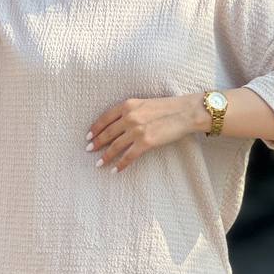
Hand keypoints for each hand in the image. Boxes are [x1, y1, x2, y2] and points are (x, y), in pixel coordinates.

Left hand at [86, 95, 204, 171]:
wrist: (185, 112)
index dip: (95, 128)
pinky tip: (115, 170)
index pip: (105, 118)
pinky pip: (129, 156)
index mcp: (128, 105)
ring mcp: (137, 130)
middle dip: (96, 143)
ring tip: (98, 163)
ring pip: (115, 146)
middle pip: (108, 133)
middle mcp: (129, 117)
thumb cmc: (168, 107)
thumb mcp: (145, 104)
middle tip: (88, 150)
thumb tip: (120, 125)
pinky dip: (120, 165)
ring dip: (105, 156)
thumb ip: (131, 111)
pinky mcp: (146, 142)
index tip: (88, 136)